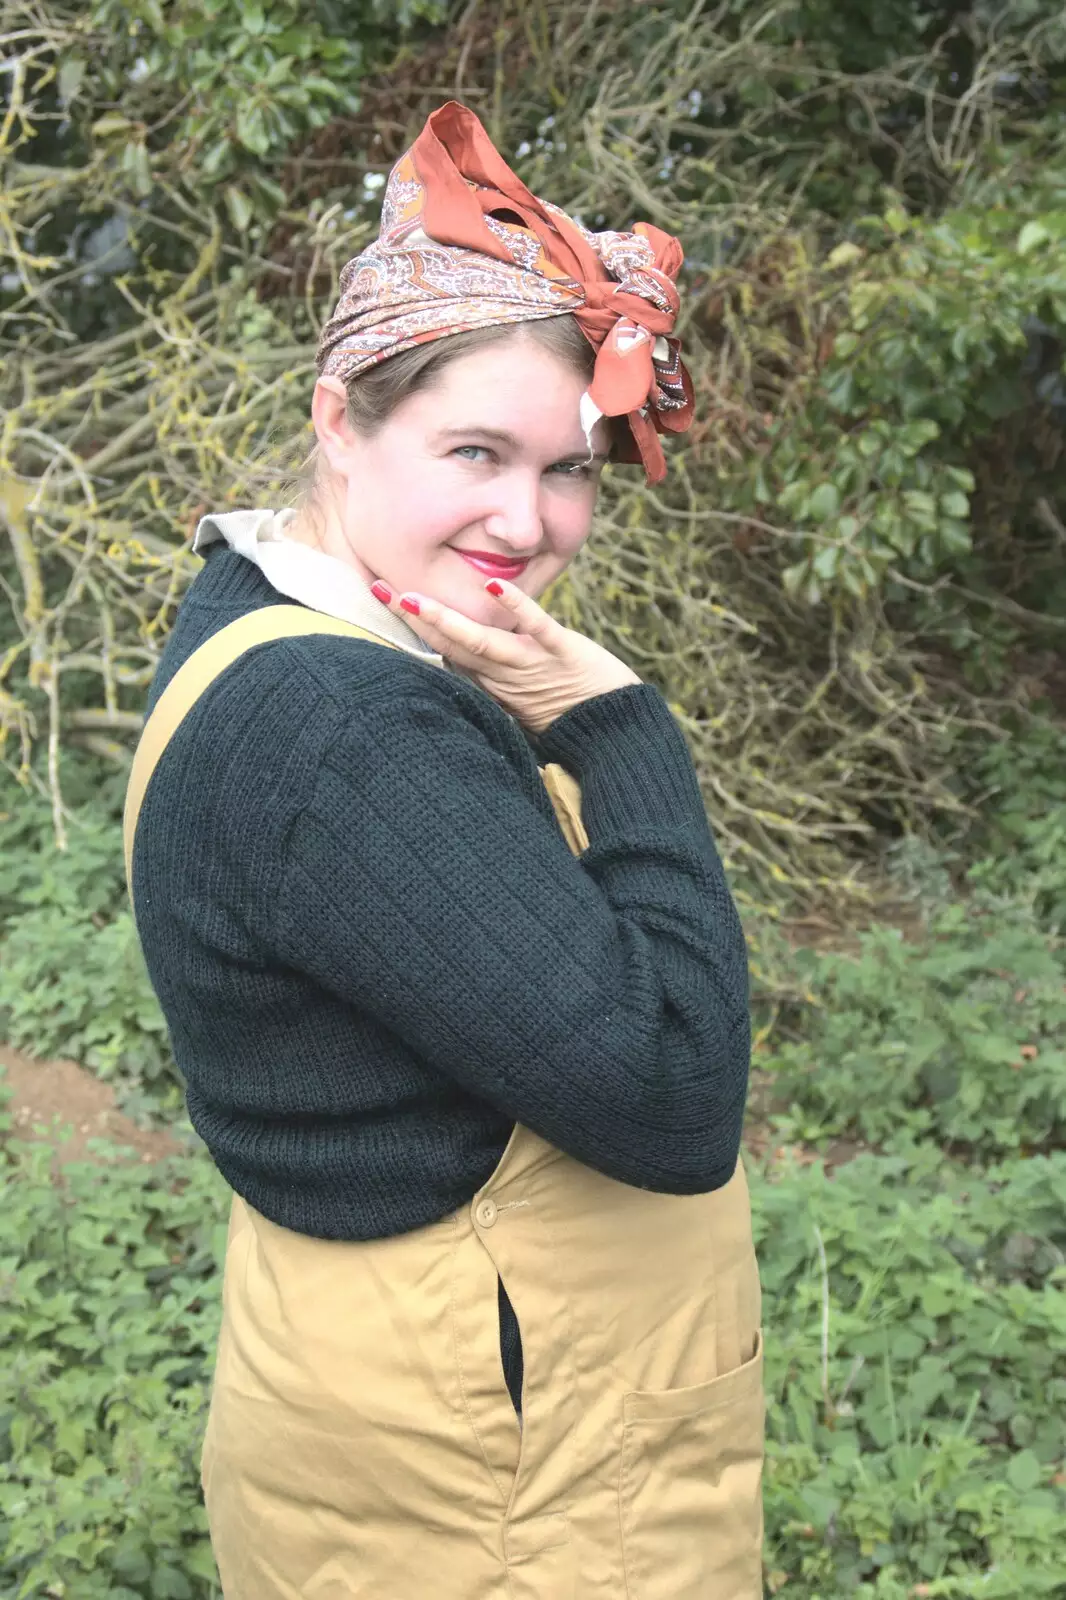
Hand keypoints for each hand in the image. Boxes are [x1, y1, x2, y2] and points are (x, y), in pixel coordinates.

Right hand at [370, 578, 640, 735]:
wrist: (615, 734)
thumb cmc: (567, 713)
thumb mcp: (520, 701)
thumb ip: (489, 679)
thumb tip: (459, 662)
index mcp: (490, 685)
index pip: (442, 654)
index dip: (410, 630)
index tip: (379, 600)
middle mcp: (503, 675)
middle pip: (449, 645)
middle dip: (412, 618)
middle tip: (377, 588)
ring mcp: (530, 663)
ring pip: (480, 640)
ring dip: (445, 619)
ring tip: (412, 598)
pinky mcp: (562, 651)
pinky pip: (536, 626)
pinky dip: (514, 605)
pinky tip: (492, 583)